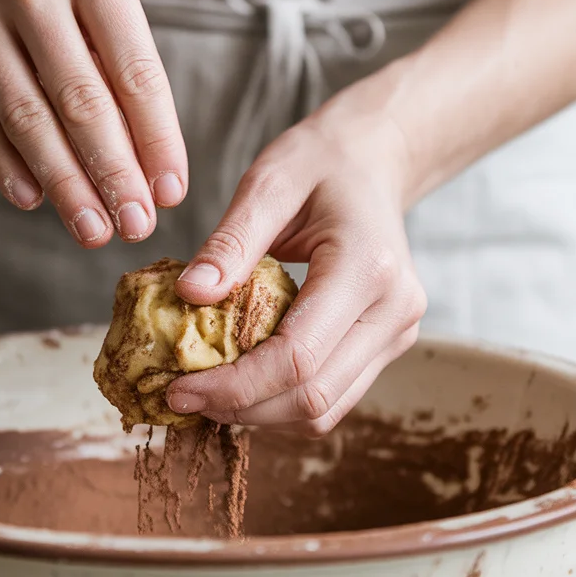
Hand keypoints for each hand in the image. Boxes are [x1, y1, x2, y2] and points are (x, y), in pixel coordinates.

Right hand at [0, 0, 186, 244]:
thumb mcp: (106, 2)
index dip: (157, 140)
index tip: (171, 195)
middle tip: (136, 225)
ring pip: (24, 117)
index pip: (134, 71)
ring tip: (93, 230)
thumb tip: (151, 177)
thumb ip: (127, 76)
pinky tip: (34, 201)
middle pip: (79, 100)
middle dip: (113, 173)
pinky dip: (6, 167)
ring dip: (64, 184)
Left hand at [166, 72, 426, 435]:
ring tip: (207, 395)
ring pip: (325, 410)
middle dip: (242, 407)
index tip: (178, 389)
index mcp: (369, 268)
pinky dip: (282, 403)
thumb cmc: (320, 163)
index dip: (235, 385)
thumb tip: (188, 296)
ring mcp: (397, 334)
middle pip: (313, 397)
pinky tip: (242, 384)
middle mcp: (395, 311)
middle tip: (182, 398)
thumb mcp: (268, 184)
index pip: (298, 356)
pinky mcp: (386, 345)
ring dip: (261, 414)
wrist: (374, 162)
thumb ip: (230, 241)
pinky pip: (333, 397)